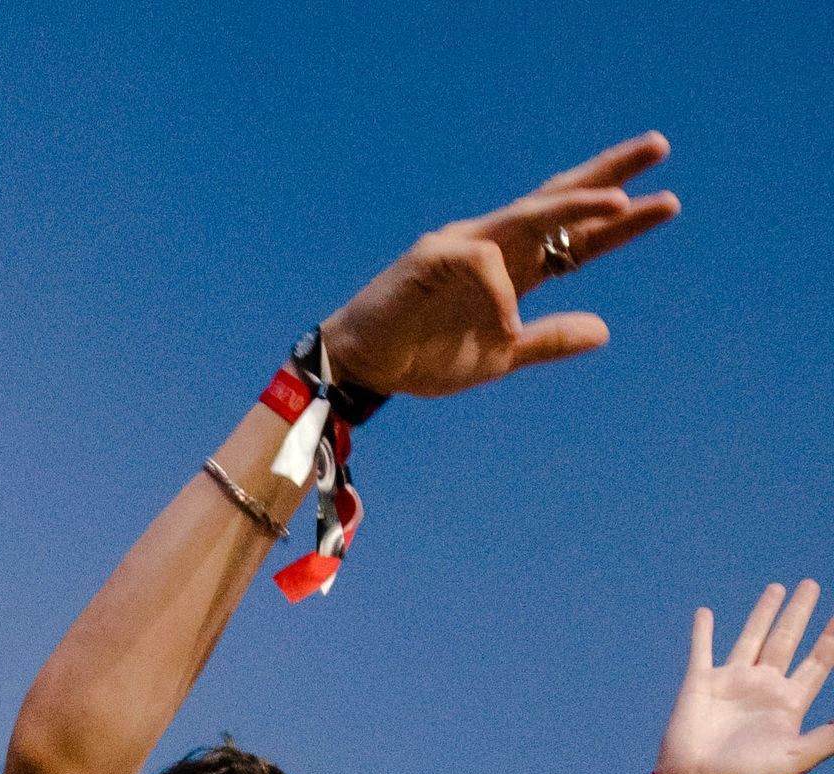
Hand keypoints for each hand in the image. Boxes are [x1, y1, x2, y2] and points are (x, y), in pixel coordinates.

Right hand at [319, 132, 676, 396]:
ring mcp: (464, 245)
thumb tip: (604, 330)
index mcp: (515, 267)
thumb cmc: (422, 356)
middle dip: (608, 175)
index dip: (620, 223)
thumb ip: (546, 341)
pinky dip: (499, 295)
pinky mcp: (432, 257)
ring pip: (528, 213)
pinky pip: (480, 264)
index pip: (576, 237)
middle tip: (659, 147)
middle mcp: (496, 245)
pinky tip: (506, 327)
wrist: (362, 369)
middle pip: (560, 200)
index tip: (666, 205)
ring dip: (573, 206)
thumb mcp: (498, 356)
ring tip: (618, 205)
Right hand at [652, 582, 833, 773]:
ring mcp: (732, 683)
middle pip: (787, 640)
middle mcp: (763, 687)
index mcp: (789, 703)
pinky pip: (702, 650)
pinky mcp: (700, 684)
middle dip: (800, 613)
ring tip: (777, 589)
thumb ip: (830, 735)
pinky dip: (702, 632)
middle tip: (811, 586)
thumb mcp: (797, 757)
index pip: (818, 661)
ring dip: (763, 613)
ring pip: (752, 638)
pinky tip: (705, 613)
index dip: (833, 638)